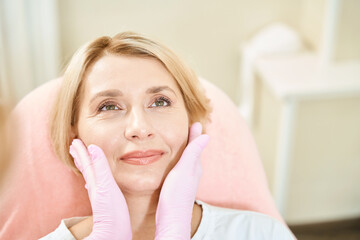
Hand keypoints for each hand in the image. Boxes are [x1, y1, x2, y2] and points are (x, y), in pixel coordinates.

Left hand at [69, 139, 131, 239]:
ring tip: (81, 158)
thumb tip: (92, 148)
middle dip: (80, 157)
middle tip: (73, 146)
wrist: (114, 233)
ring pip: (90, 176)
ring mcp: (100, 195)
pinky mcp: (106, 202)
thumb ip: (101, 167)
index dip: (81, 152)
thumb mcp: (106, 186)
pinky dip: (93, 178)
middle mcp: (95, 187)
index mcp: (96, 182)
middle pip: (85, 169)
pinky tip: (93, 181)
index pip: (86, 164)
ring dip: (85, 165)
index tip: (75, 142)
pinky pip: (96, 185)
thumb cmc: (112, 212)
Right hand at [155, 122, 209, 239]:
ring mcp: (186, 179)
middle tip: (189, 126)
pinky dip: (179, 159)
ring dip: (185, 149)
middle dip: (191, 139)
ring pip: (187, 159)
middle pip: (193, 151)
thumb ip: (193, 153)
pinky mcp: (178, 185)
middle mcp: (192, 171)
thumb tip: (207, 135)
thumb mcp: (184, 170)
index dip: (194, 133)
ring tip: (182, 139)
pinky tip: (174, 161)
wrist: (171, 218)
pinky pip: (180, 167)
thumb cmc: (177, 195)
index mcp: (195, 165)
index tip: (193, 121)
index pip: (196, 144)